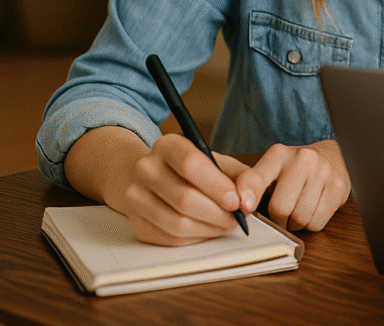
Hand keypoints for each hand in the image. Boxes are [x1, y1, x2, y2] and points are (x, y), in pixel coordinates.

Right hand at [119, 132, 248, 245]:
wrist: (157, 178)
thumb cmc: (198, 171)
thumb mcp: (223, 163)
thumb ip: (244, 177)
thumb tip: (248, 201)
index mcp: (168, 145)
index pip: (190, 164)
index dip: (217, 186)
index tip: (237, 201)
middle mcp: (145, 168)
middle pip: (184, 198)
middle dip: (218, 213)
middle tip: (236, 218)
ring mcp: (135, 196)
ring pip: (177, 223)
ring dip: (209, 229)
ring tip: (225, 224)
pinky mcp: (136, 222)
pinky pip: (169, 238)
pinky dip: (195, 238)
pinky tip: (207, 229)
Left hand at [234, 140, 350, 231]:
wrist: (332, 158)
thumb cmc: (294, 170)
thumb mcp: (270, 170)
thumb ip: (251, 185)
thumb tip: (237, 206)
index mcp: (278, 154)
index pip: (257, 177)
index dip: (249, 193)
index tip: (245, 208)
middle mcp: (302, 159)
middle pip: (280, 208)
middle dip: (278, 218)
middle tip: (280, 213)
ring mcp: (323, 172)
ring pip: (300, 218)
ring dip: (295, 223)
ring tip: (297, 209)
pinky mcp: (338, 187)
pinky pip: (317, 222)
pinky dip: (311, 223)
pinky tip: (312, 209)